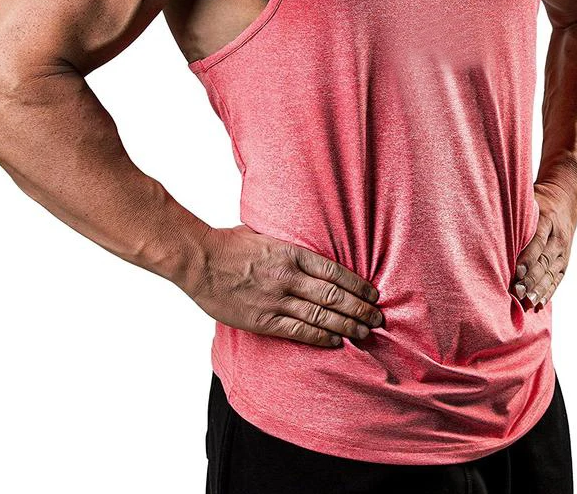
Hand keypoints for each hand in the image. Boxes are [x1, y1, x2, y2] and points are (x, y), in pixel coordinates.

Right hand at [187, 224, 382, 346]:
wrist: (199, 260)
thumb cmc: (230, 244)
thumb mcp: (266, 234)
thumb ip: (289, 246)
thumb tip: (309, 250)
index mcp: (291, 253)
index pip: (334, 272)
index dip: (357, 285)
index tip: (372, 293)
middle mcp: (288, 277)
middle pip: (333, 296)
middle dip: (359, 308)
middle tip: (377, 317)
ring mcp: (276, 300)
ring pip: (320, 316)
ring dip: (347, 325)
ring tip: (364, 332)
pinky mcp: (262, 319)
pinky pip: (298, 331)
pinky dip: (320, 337)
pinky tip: (336, 341)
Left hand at [512, 182, 575, 310]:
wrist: (565, 200)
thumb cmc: (537, 201)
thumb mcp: (528, 200)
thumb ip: (515, 212)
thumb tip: (489, 218)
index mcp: (546, 220)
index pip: (537, 242)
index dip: (527, 258)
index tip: (516, 271)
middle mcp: (557, 238)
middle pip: (544, 261)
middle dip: (531, 278)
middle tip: (517, 292)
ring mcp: (563, 251)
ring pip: (551, 273)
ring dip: (539, 289)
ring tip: (528, 302)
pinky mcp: (564, 261)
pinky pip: (556, 279)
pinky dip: (548, 292)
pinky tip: (538, 304)